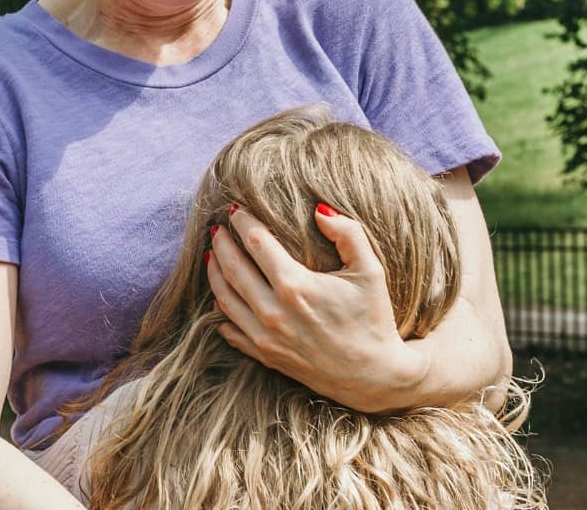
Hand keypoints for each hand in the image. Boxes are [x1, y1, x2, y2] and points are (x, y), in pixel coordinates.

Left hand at [206, 204, 430, 413]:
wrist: (374, 376)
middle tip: (216, 228)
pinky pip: (230, 330)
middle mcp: (274, 312)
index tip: (235, 209)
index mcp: (296, 286)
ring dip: (215, 273)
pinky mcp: (266, 356)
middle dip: (222, 243)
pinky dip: (220, 310)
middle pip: (232, 268)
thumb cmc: (373, 319)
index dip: (242, 221)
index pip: (256, 242)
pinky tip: (220, 296)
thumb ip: (348, 233)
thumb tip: (319, 211)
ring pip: (225, 298)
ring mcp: (266, 338)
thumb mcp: (370, 270)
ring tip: (212, 255)